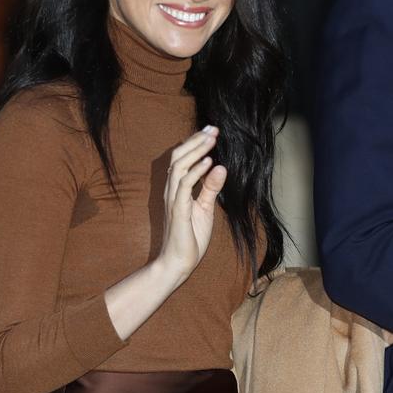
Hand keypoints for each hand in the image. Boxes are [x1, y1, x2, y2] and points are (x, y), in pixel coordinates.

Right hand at [159, 126, 226, 280]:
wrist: (177, 263)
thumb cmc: (190, 237)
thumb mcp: (205, 208)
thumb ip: (210, 188)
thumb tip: (220, 167)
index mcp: (177, 189)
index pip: (182, 159)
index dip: (194, 143)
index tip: (210, 130)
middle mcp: (172, 191)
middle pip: (178, 157)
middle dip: (195, 141)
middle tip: (212, 129)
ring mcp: (173, 199)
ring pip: (179, 167)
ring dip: (196, 151)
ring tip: (211, 139)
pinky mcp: (178, 210)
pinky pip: (184, 186)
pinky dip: (196, 172)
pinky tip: (208, 162)